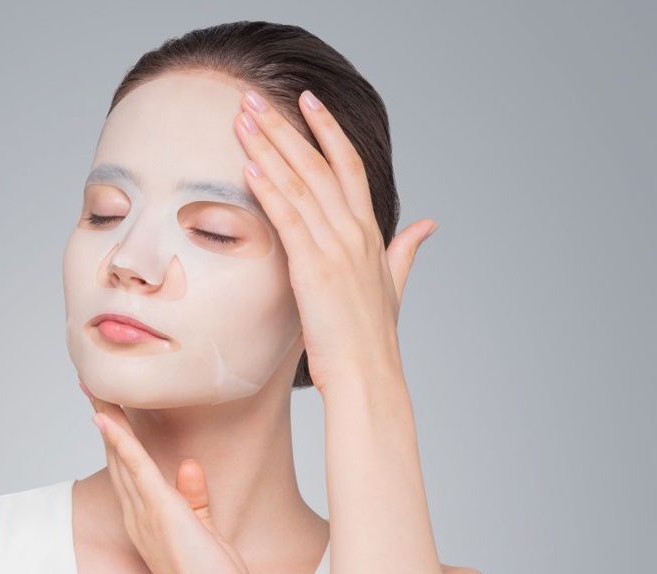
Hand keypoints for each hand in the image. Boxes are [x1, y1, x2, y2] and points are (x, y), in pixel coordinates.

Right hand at [81, 384, 254, 573]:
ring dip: (108, 421)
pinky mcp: (159, 510)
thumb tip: (187, 465)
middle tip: (93, 388)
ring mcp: (145, 513)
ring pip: (120, 458)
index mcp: (147, 522)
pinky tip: (108, 417)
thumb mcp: (204, 532)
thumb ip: (194, 499)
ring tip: (95, 389)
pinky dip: (121, 441)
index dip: (117, 441)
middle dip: (106, 423)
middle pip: (117, 460)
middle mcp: (138, 516)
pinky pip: (136, 467)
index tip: (109, 414)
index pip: (129, 474)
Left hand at [234, 88, 436, 390]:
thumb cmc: (372, 340)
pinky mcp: (314, 268)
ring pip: (301, 183)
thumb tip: (429, 224)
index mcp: (372, 233)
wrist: (369, 375)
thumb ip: (407, 252)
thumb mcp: (394, 287)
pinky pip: (289, 218)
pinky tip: (250, 165)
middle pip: (319, 164)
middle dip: (286, 127)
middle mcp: (356, 233)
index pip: (349, 166)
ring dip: (269, 147)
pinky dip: (269, 189)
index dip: (328, 131)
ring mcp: (336, 248)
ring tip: (242, 118)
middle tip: (254, 98)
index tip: (305, 102)